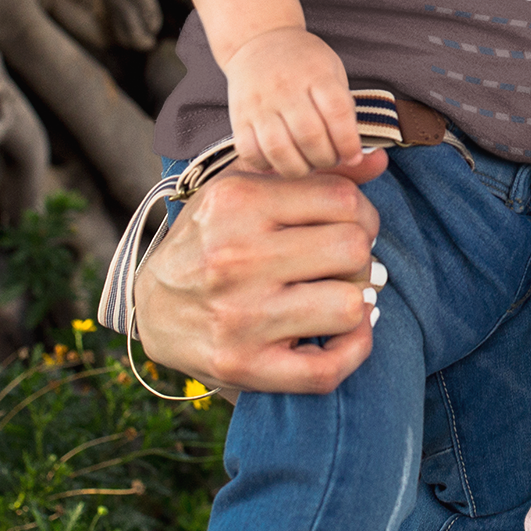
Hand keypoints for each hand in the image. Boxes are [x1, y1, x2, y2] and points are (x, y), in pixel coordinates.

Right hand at [133, 152, 389, 393]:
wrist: (150, 307)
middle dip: (360, 257)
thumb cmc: (211, 239)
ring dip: (355, 302)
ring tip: (334, 296)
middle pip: (354, 249)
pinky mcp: (242, 365)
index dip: (363, 214)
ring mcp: (239, 316)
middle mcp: (235, 257)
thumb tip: (380, 161)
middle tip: (341, 265)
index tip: (349, 227)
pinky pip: (326, 369)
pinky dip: (351, 352)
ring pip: (349, 305)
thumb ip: (316, 171)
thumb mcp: (247, 187)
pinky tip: (343, 336)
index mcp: (237, 203)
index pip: (344, 199)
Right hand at [224, 27, 360, 176]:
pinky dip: (266, 164)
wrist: (257, 42)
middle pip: (309, 135)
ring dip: (298, 167)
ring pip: (278, 148)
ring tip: (307, 165)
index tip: (353, 156)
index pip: (337, 112)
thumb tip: (357, 152)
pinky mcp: (238, 117)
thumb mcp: (332, 72)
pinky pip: (249, 150)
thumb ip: (343, 107)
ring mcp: (259, 103)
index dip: (348, 141)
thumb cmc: (305, 65)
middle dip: (326, 158)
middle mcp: (286, 88)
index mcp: (317, 73)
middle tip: (330, 160)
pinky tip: (279, 161)